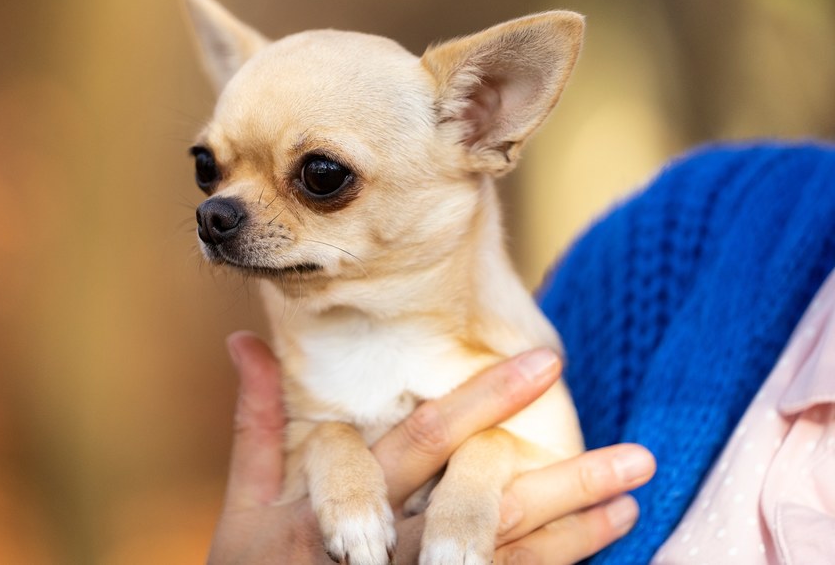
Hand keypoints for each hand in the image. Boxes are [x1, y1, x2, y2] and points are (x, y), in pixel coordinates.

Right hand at [207, 331, 655, 564]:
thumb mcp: (245, 507)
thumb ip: (258, 423)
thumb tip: (246, 341)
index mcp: (339, 508)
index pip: (422, 444)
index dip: (482, 401)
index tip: (543, 362)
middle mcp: (389, 555)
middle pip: (490, 511)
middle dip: (566, 482)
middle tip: (637, 455)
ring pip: (511, 559)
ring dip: (578, 529)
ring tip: (632, 493)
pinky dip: (558, 564)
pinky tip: (599, 539)